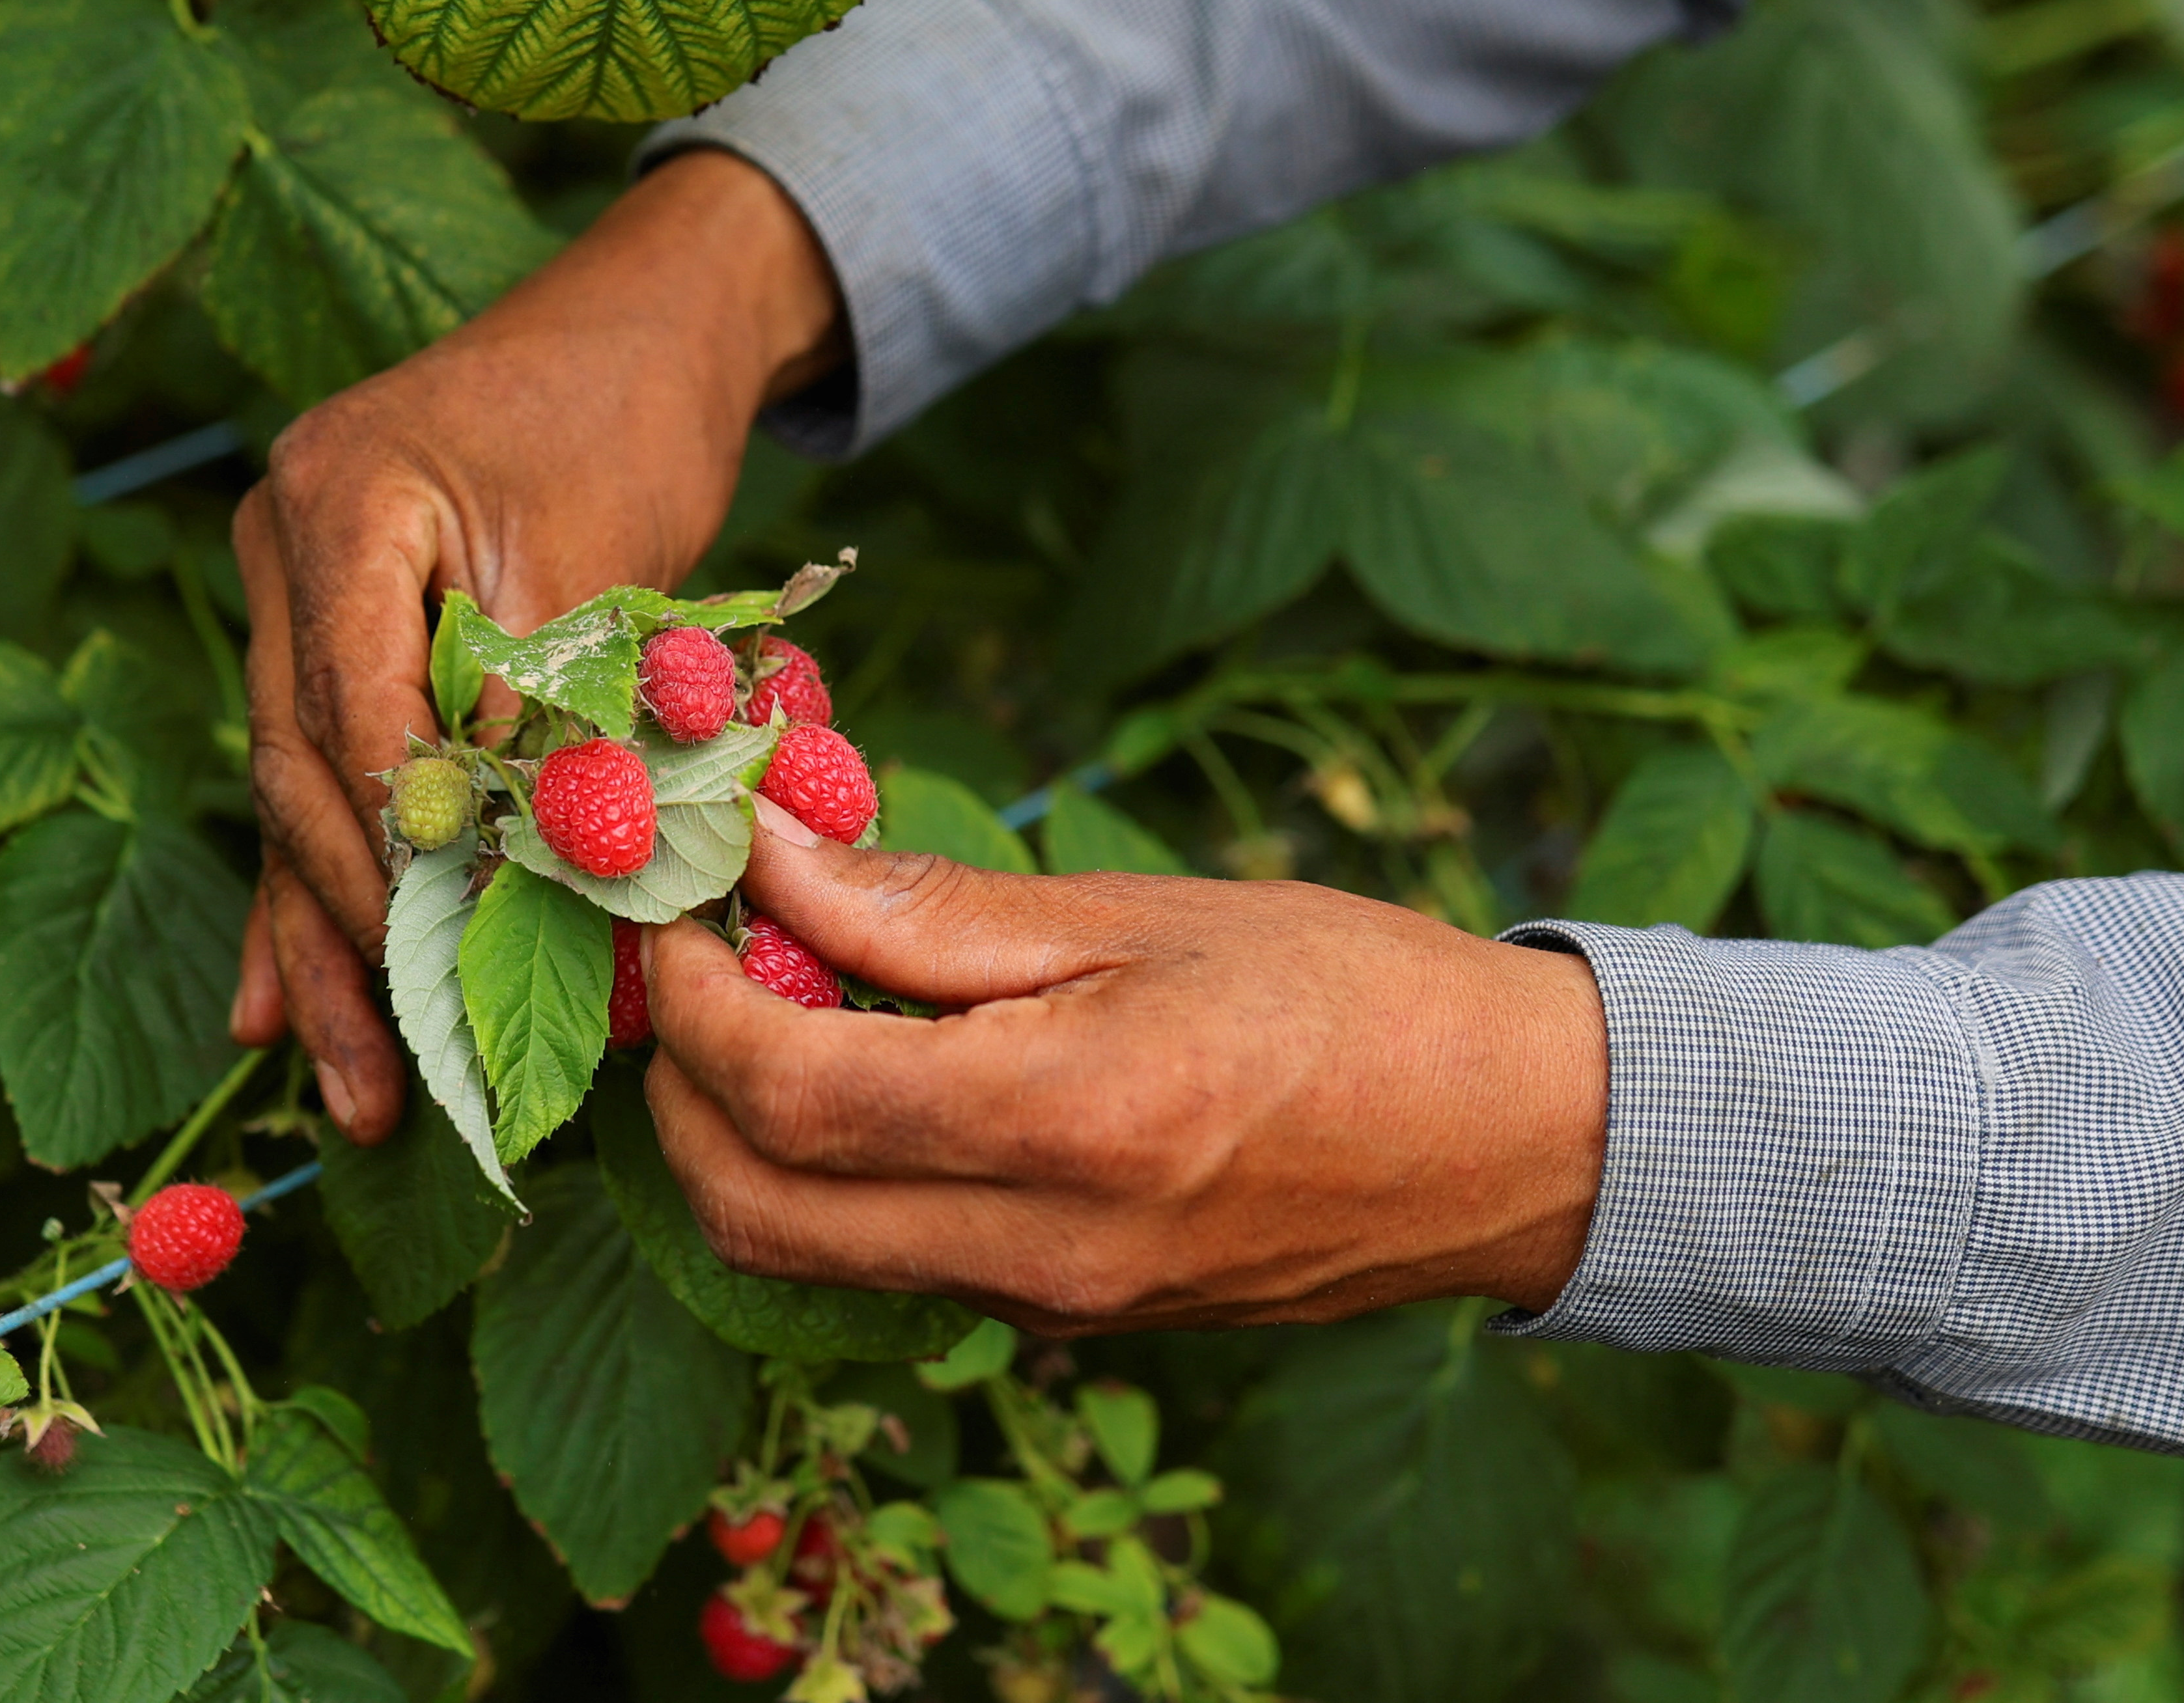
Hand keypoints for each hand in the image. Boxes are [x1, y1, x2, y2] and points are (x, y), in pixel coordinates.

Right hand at [228, 152, 839, 1139]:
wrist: (638, 327)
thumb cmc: (631, 417)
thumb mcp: (603, 557)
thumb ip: (557, 707)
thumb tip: (556, 872)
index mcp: (338, 505)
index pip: (353, 714)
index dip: (410, 847)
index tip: (466, 955)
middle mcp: (281, 549)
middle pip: (306, 775)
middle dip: (360, 935)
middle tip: (404, 1073)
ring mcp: (292, 597)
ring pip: (303, 800)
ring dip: (335, 949)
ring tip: (358, 1096)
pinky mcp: (334, 640)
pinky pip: (323, 781)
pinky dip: (324, 892)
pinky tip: (282, 1012)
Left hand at [644, 805, 1610, 1330]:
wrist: (1503, 1142)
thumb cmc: (1349, 993)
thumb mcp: (1145, 914)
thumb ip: (939, 909)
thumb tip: (772, 859)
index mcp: (1072, 1122)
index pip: (792, 1093)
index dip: (698, 1001)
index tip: (680, 908)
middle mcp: (1042, 1249)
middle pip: (753, 1207)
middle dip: (681, 1087)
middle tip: (694, 960)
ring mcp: (1050, 1308)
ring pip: (803, 1252)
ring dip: (742, 1137)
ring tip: (775, 999)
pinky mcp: (1067, 1323)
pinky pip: (891, 1263)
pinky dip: (830, 1175)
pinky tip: (873, 1068)